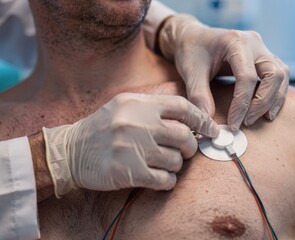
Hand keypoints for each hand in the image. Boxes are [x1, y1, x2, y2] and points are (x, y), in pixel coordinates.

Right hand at [42, 93, 218, 197]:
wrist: (70, 150)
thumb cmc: (104, 128)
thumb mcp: (126, 105)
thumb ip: (155, 108)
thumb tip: (192, 120)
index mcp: (139, 103)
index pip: (182, 108)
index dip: (202, 120)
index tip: (212, 130)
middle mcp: (138, 123)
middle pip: (184, 137)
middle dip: (190, 147)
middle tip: (185, 151)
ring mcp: (133, 148)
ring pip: (176, 160)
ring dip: (176, 165)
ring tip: (164, 163)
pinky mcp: (129, 171)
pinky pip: (165, 179)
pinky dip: (168, 181)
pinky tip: (159, 177)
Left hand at [159, 15, 289, 130]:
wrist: (194, 37)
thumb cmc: (191, 51)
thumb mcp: (191, 72)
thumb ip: (199, 96)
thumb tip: (209, 124)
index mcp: (235, 42)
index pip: (247, 77)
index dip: (241, 104)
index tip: (233, 124)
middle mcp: (254, 43)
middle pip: (273, 74)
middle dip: (263, 102)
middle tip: (247, 122)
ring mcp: (262, 49)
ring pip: (281, 75)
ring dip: (274, 99)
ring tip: (261, 118)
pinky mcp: (265, 57)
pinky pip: (280, 75)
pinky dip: (276, 94)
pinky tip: (266, 110)